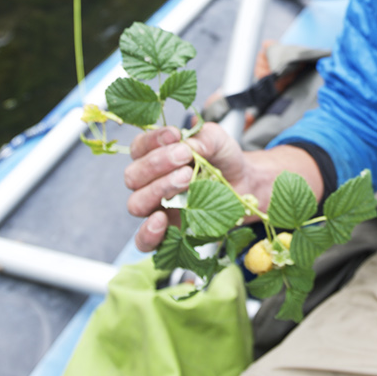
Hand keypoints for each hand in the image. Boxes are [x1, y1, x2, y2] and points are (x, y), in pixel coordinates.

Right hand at [123, 122, 248, 251]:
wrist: (244, 185)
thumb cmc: (223, 160)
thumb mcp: (218, 141)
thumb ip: (202, 138)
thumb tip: (187, 145)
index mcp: (153, 157)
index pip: (138, 148)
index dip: (152, 140)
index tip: (175, 135)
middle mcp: (148, 183)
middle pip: (133, 176)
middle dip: (157, 163)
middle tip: (184, 156)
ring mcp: (155, 209)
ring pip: (136, 203)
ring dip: (159, 189)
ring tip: (187, 179)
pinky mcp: (166, 234)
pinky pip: (144, 241)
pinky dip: (148, 232)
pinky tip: (161, 220)